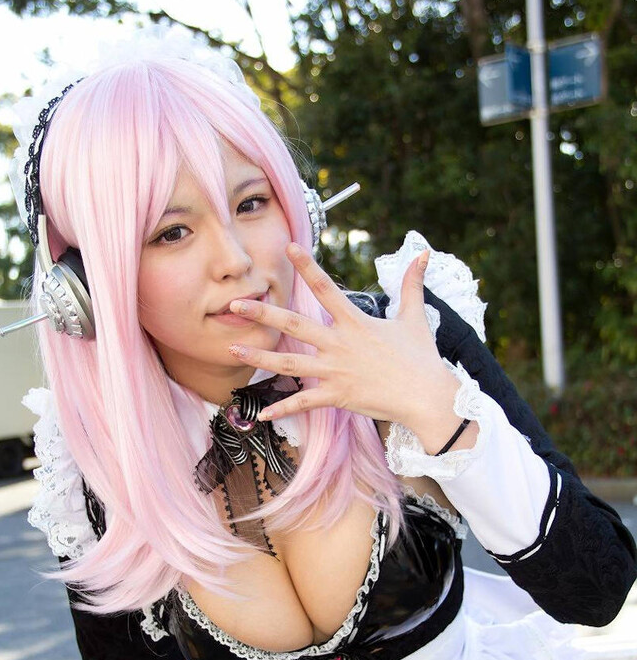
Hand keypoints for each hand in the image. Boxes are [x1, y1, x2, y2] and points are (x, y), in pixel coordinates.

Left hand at [227, 242, 454, 425]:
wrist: (427, 396)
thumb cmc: (421, 358)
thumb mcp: (415, 317)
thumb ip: (412, 285)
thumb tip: (423, 254)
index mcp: (355, 322)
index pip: (326, 288)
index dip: (307, 266)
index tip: (288, 247)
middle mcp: (339, 344)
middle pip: (293, 325)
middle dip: (261, 314)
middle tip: (234, 304)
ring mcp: (336, 371)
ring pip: (289, 364)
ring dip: (259, 358)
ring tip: (232, 351)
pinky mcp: (337, 396)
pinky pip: (304, 403)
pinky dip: (283, 409)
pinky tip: (261, 413)